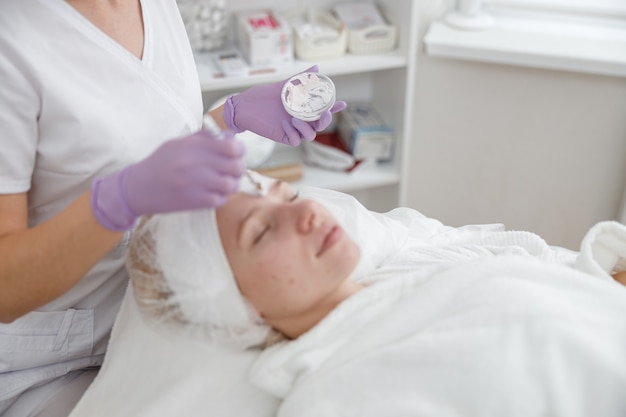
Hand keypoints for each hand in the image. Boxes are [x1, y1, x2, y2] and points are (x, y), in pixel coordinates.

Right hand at [91, 128, 244, 230]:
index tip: (235, 153)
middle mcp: (195, 162)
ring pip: (231, 185)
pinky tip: (213, 194)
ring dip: (231, 185)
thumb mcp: (178, 143)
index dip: (239, 150)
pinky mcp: (193, 201)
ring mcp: (195, 183)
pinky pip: (220, 200)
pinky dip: (221, 198)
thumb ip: (203, 138)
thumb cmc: (160, 163)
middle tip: (232, 171)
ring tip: (223, 184)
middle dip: (238, 168)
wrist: (137, 188)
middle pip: (236, 166)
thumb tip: (230, 136)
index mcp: (193, 146)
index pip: (231, 146)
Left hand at [224, 65, 346, 145]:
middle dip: (325, 121)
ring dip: (307, 128)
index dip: (333, 108)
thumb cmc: (262, 96)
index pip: (322, 109)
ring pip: (310, 135)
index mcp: (303, 108)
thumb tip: (317, 68)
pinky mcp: (283, 136)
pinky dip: (294, 132)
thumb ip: (300, 79)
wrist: (243, 106)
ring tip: (294, 118)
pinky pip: (295, 140)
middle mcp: (300, 119)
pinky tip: (285, 123)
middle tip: (324, 114)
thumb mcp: (283, 85)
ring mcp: (293, 129)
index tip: (342, 104)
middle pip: (320, 125)